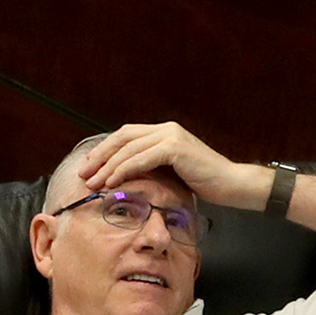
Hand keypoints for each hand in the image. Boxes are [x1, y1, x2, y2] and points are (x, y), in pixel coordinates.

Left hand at [75, 119, 256, 207]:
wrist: (232, 185)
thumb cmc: (204, 183)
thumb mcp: (172, 173)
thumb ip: (152, 168)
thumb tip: (124, 178)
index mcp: (164, 132)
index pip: (126, 135)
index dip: (105, 149)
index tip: (89, 166)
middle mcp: (166, 129)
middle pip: (122, 138)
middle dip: (100, 156)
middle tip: (83, 174)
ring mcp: (170, 136)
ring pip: (128, 149)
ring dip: (107, 167)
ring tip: (92, 183)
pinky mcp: (175, 148)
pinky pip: (141, 158)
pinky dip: (123, 170)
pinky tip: (111, 182)